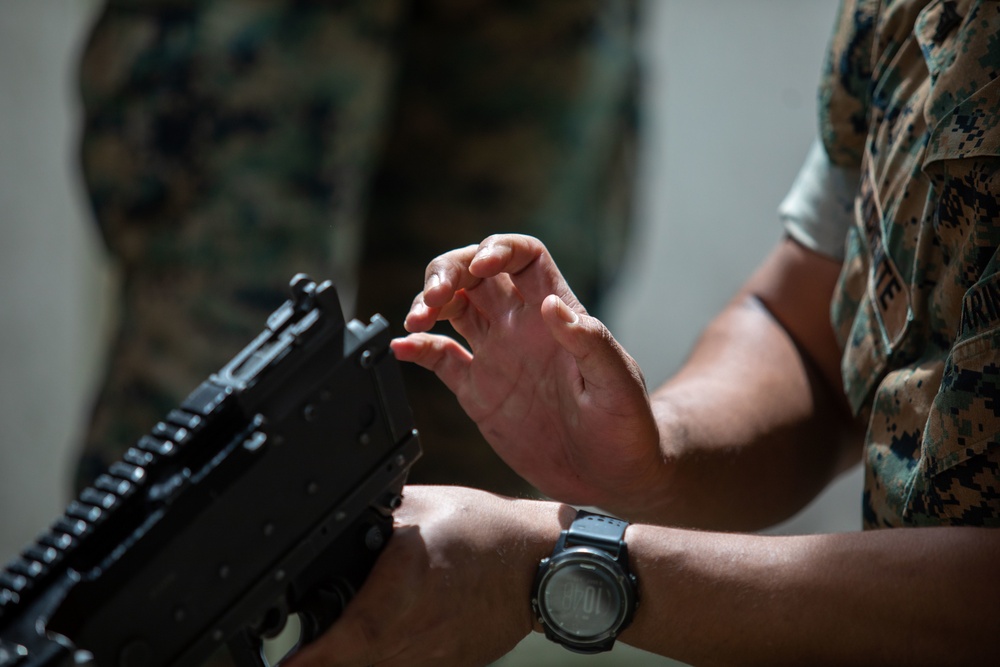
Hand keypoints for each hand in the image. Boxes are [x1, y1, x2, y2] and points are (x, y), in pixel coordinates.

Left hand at [283, 485, 569, 666]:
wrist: (536, 565)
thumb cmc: (485, 533)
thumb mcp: (419, 507)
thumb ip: (373, 518)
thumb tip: (331, 518)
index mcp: (405, 584)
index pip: (347, 635)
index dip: (312, 657)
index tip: (286, 664)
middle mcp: (415, 629)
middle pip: (351, 662)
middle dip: (322, 658)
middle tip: (299, 652)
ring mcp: (432, 658)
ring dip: (351, 660)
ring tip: (333, 644)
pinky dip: (384, 660)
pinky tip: (387, 637)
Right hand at [390, 234, 662, 513]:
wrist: (613, 476)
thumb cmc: (628, 427)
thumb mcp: (618, 384)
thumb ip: (590, 343)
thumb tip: (554, 306)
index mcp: (557, 314)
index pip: (525, 258)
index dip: (500, 249)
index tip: (481, 266)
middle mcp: (522, 326)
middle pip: (476, 273)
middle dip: (449, 271)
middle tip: (433, 297)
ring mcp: (497, 356)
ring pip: (454, 308)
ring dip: (429, 302)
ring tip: (415, 319)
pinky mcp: (478, 391)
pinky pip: (440, 358)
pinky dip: (416, 348)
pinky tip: (401, 348)